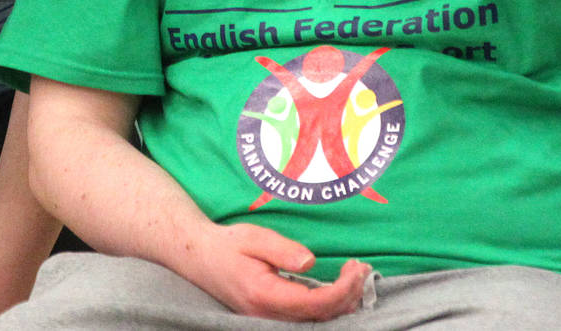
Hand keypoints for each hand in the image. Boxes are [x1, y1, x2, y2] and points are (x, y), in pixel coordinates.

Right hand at [180, 222, 370, 320]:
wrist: (199, 258)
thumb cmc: (226, 245)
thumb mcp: (254, 238)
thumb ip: (282, 250)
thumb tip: (311, 262)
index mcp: (263, 295)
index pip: (314, 304)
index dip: (342, 291)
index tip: (355, 268)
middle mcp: (267, 316)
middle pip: (320, 318)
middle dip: (348, 295)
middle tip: (361, 267)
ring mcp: (269, 321)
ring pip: (316, 322)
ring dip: (342, 301)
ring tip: (355, 274)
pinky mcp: (272, 318)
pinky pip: (307, 319)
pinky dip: (329, 306)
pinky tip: (340, 288)